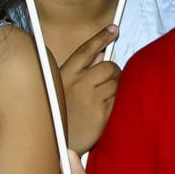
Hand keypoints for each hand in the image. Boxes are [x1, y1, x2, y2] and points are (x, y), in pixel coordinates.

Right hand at [60, 25, 121, 152]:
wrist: (57, 144)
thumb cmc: (60, 113)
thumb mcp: (62, 89)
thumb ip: (81, 70)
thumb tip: (100, 54)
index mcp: (65, 75)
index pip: (86, 50)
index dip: (101, 37)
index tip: (114, 29)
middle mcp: (77, 84)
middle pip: (108, 66)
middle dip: (113, 71)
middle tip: (110, 79)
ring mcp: (90, 99)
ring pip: (116, 82)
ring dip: (115, 86)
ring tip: (104, 96)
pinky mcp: (101, 114)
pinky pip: (117, 98)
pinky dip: (115, 100)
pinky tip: (104, 108)